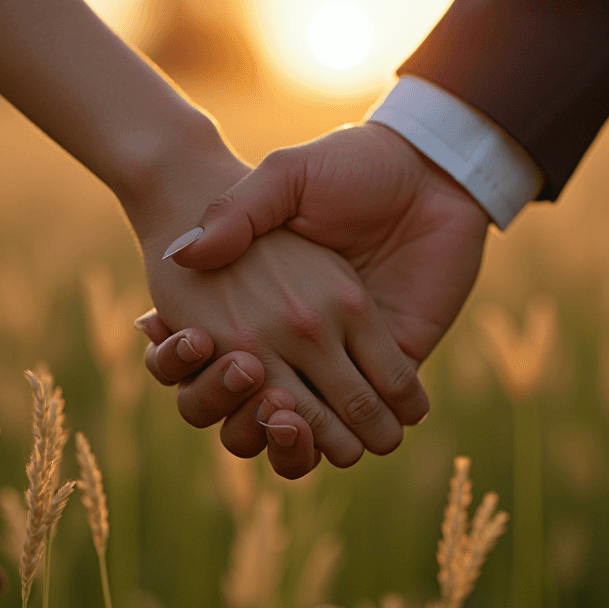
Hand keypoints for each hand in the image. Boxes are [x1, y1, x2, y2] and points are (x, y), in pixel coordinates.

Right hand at [138, 122, 489, 450]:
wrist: (427, 166)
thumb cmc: (348, 166)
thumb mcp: (284, 177)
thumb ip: (236, 212)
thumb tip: (181, 255)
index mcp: (269, 304)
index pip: (224, 366)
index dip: (204, 384)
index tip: (202, 362)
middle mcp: (303, 339)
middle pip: (262, 414)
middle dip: (250, 425)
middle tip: (254, 396)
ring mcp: (350, 355)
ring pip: (314, 432)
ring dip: (295, 441)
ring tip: (286, 416)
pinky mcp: (399, 362)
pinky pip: (369, 419)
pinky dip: (348, 436)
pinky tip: (326, 421)